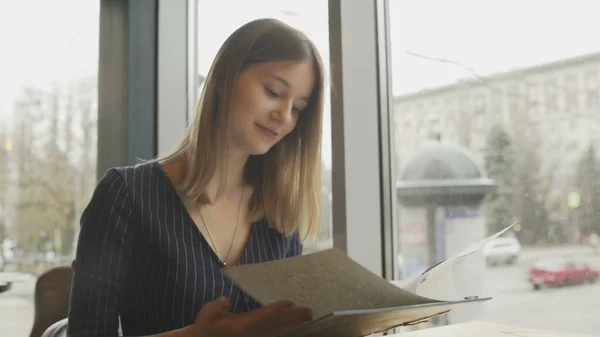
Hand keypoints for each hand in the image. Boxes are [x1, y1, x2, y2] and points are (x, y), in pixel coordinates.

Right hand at [187, 296, 311, 336]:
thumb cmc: (206, 329)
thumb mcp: (207, 315)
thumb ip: (217, 307)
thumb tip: (225, 300)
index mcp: (243, 326)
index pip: (263, 316)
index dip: (276, 310)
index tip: (289, 302)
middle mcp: (253, 333)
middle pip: (277, 325)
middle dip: (293, 318)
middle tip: (309, 310)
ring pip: (279, 331)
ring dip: (294, 324)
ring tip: (307, 317)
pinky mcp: (257, 336)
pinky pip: (275, 334)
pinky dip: (286, 330)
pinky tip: (295, 327)